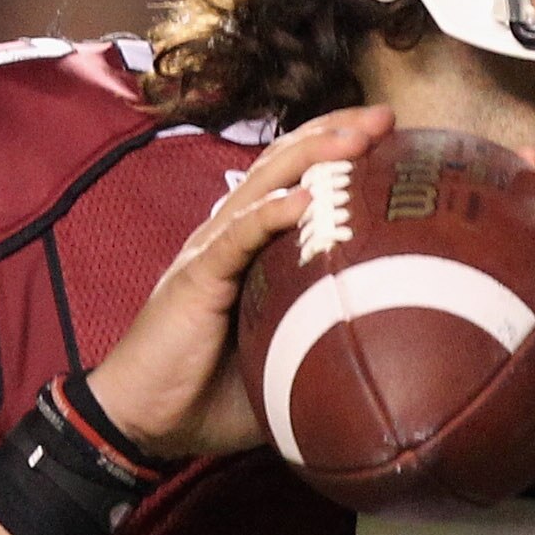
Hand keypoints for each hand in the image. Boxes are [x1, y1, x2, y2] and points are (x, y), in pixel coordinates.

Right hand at [85, 107, 393, 456]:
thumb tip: (388, 353)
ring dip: (312, 154)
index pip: (295, 180)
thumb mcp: (281, 361)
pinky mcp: (196, 277)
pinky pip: (237, 237)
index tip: (391, 135)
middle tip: (385, 115)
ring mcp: (210, 250)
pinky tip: (304, 199)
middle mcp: (230, 234)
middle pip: (284, 163)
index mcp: (250, 247)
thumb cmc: (210, 393)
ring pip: (264, 184)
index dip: (337, 151)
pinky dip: (271, 214)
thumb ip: (322, 341)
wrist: (143, 419)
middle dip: (335, 132)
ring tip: (356, 136)